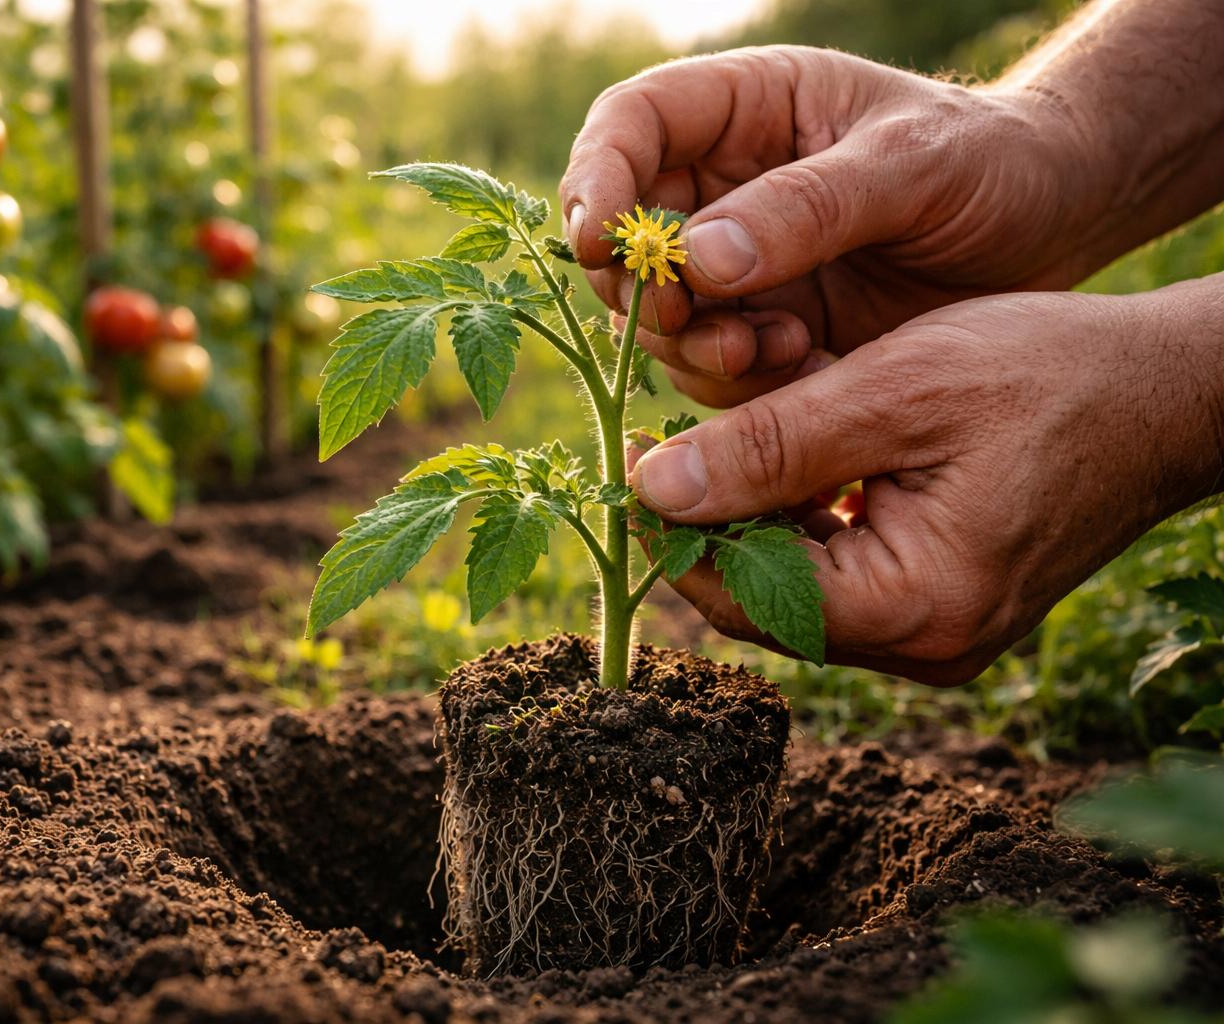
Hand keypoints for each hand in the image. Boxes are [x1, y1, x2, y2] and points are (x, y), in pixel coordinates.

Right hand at [561, 46, 1095, 407]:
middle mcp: (725, 187)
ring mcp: (740, 265)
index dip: (597, 177)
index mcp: (746, 109)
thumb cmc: (992, 161)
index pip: (630, 125)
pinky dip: (740, 384)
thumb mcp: (914, 164)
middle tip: (695, 321)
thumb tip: (700, 258)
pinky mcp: (765, 329)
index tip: (599, 242)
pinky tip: (809, 364)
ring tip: (780, 350)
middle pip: (625, 241)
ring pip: (659, 318)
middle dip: (644, 291)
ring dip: (696, 347)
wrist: (1055, 226)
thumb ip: (811, 206)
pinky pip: (712, 369)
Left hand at [627, 282, 1223, 683]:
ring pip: (800, 588)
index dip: (675, 534)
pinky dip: (804, 521)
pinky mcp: (945, 602)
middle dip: (710, 526)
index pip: (748, 600)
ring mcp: (939, 632)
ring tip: (715, 442)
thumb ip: (769, 446)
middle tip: (658, 445)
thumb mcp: (893, 390)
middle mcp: (927, 646)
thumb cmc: (1046, 374)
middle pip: (769, 603)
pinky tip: (785, 459)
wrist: (1164, 389)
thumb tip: (651, 487)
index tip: (630, 461)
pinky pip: (844, 575)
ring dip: (753, 519)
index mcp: (917, 609)